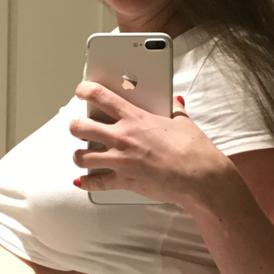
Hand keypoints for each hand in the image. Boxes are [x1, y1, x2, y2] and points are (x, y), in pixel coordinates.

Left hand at [70, 81, 227, 209]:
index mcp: (135, 118)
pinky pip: (96, 183)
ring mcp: (120, 161)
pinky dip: (86, 183)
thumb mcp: (183, 122)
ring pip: (82, 157)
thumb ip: (174, 110)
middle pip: (81, 128)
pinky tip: (81, 181)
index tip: (81, 90)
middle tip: (77, 127)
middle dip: (76, 126)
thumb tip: (174, 103)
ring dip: (79, 156)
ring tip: (81, 155)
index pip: (100, 97)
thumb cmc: (193, 150)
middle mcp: (122, 138)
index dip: (85, 90)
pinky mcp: (123, 182)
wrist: (197, 178)